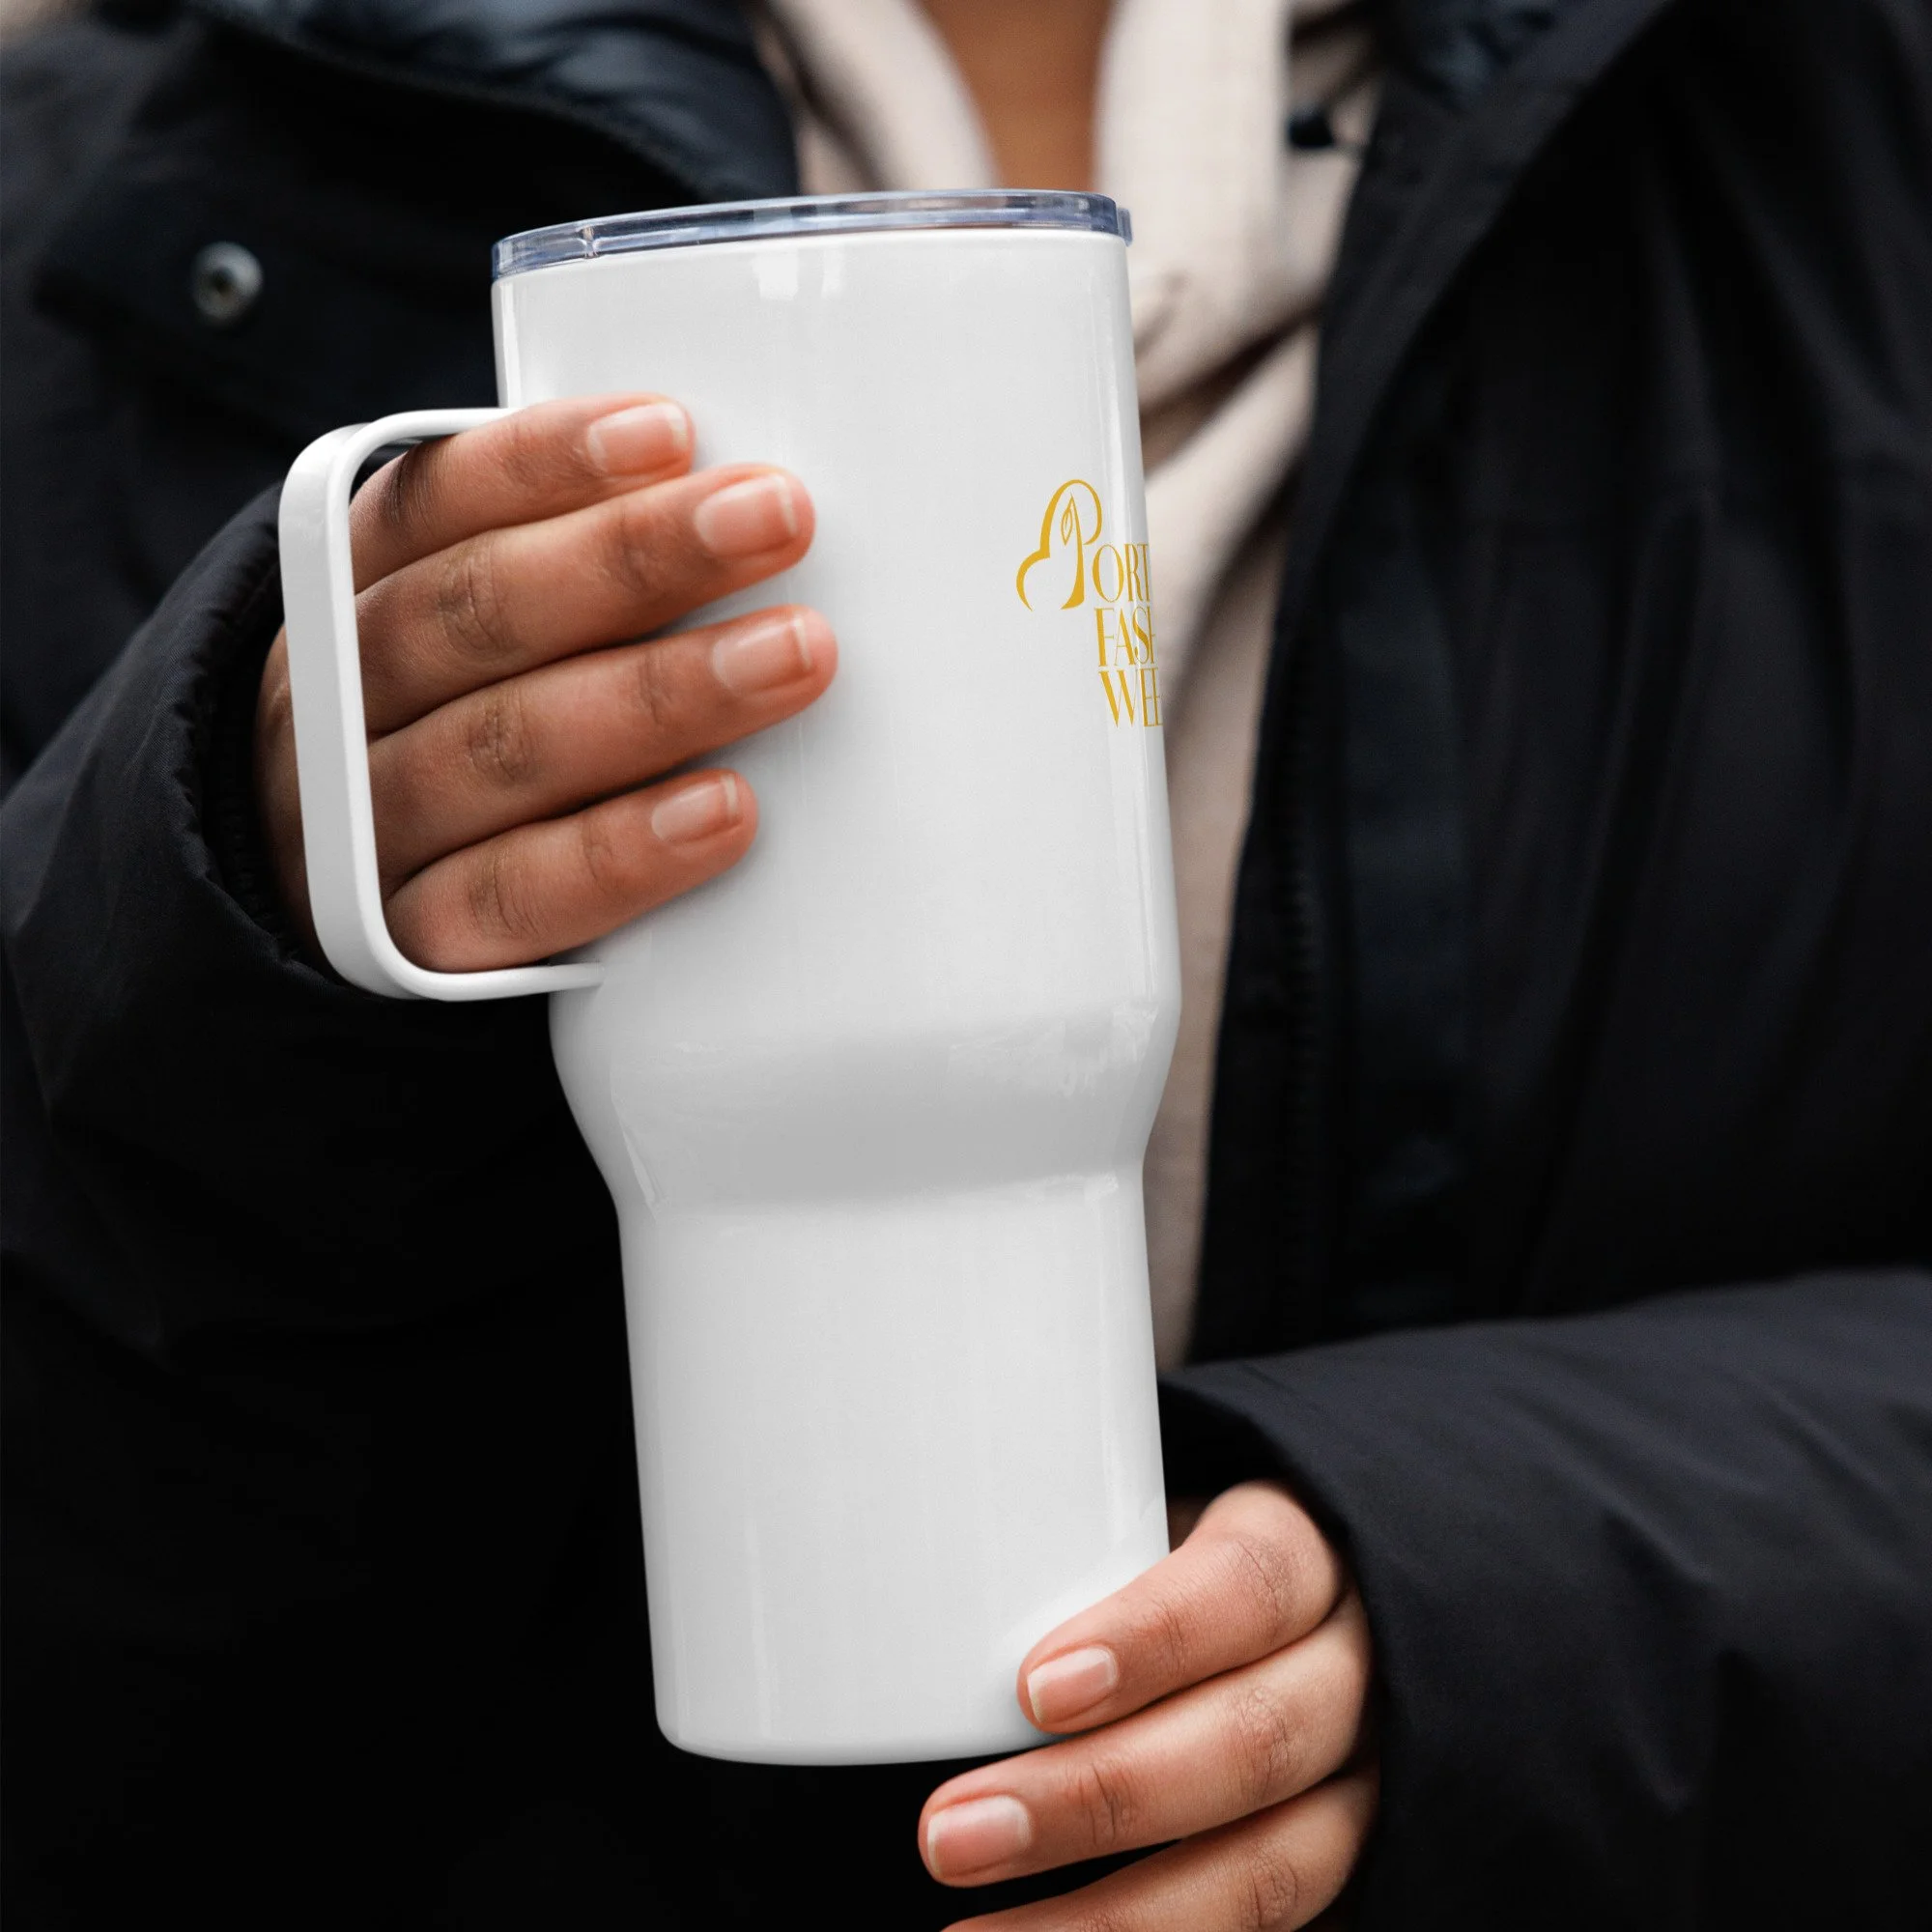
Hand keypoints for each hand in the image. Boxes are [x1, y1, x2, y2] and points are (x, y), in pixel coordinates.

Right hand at [255, 395, 833, 967]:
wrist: (332, 901)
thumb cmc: (447, 725)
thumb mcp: (464, 624)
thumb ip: (565, 563)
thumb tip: (733, 500)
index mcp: (347, 589)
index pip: (433, 502)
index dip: (547, 464)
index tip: (673, 432)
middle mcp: (335, 698)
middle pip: (478, 613)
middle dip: (635, 559)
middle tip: (777, 521)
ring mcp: (365, 825)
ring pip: (504, 747)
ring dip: (658, 695)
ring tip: (792, 655)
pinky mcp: (413, 942)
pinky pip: (514, 896)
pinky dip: (620, 851)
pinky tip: (725, 810)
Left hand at [919, 1483, 1376, 1929]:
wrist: (1299, 1624)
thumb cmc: (1178, 1561)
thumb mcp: (1147, 1521)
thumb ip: (1068, 1551)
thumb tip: (903, 1581)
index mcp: (1305, 1556)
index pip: (1248, 1586)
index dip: (1150, 1640)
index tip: (1031, 1688)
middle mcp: (1355, 1676)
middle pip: (1252, 1743)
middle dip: (1094, 1799)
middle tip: (947, 1833)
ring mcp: (1362, 1792)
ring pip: (1268, 1871)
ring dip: (1115, 1919)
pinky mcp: (1350, 1878)